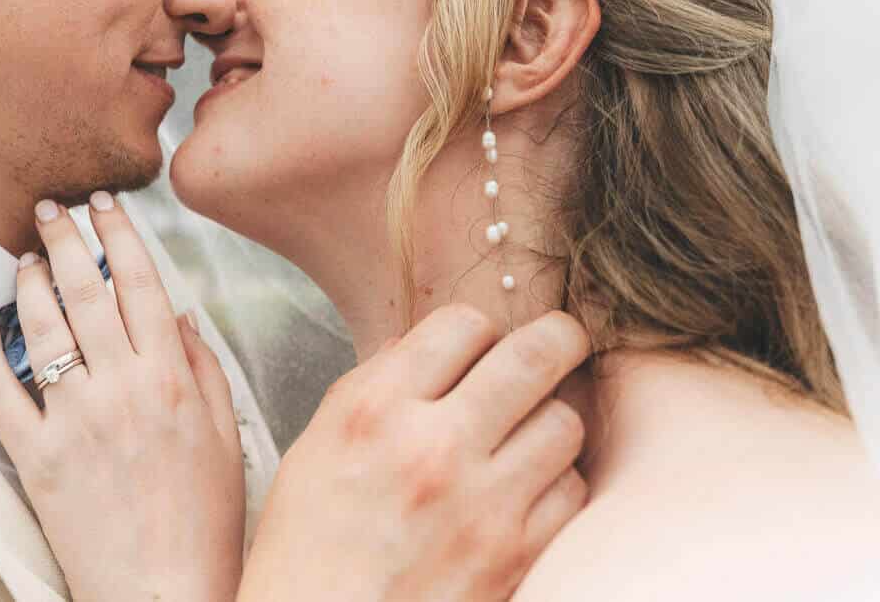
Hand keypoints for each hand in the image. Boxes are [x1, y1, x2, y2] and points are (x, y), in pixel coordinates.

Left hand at [0, 192, 244, 601]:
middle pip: (86, 292)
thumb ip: (204, 368)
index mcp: (170, 380)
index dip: (121, 236)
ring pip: (43, 329)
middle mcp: (120, 389)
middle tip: (52, 208)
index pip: (141, 284)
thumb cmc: (202, 523)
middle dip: (67, 239)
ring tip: (27, 256)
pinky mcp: (36, 458)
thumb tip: (181, 313)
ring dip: (31, 282)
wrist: (164, 594)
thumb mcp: (226, 438)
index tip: (105, 208)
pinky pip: (2, 393)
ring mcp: (73, 422)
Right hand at [238, 305, 590, 601]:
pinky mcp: (517, 554)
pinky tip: (527, 487)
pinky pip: (571, 489)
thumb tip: (421, 345)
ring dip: (550, 418)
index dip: (477, 329)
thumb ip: (370, 386)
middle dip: (557, 338)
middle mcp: (433, 447)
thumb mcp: (314, 447)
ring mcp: (483, 504)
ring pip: (565, 421)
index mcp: (374, 410)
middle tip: (560, 341)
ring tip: (528, 430)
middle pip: (536, 355)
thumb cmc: (309, 547)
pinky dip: (555, 482)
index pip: (462, 325)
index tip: (480, 343)